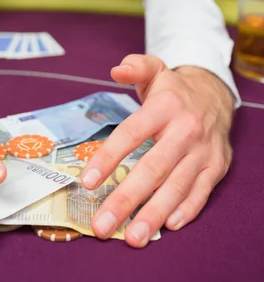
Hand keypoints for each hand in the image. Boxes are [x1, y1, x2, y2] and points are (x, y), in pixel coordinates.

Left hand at [80, 55, 233, 246]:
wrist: (216, 95)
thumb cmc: (173, 90)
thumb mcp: (154, 70)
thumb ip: (135, 67)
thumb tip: (116, 70)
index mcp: (165, 106)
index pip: (132, 133)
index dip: (109, 157)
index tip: (87, 181)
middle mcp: (185, 130)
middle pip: (153, 168)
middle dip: (126, 199)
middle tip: (102, 224)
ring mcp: (203, 151)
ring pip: (177, 186)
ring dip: (153, 214)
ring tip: (132, 237)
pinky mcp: (216, 167)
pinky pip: (201, 193)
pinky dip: (185, 211)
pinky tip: (166, 226)